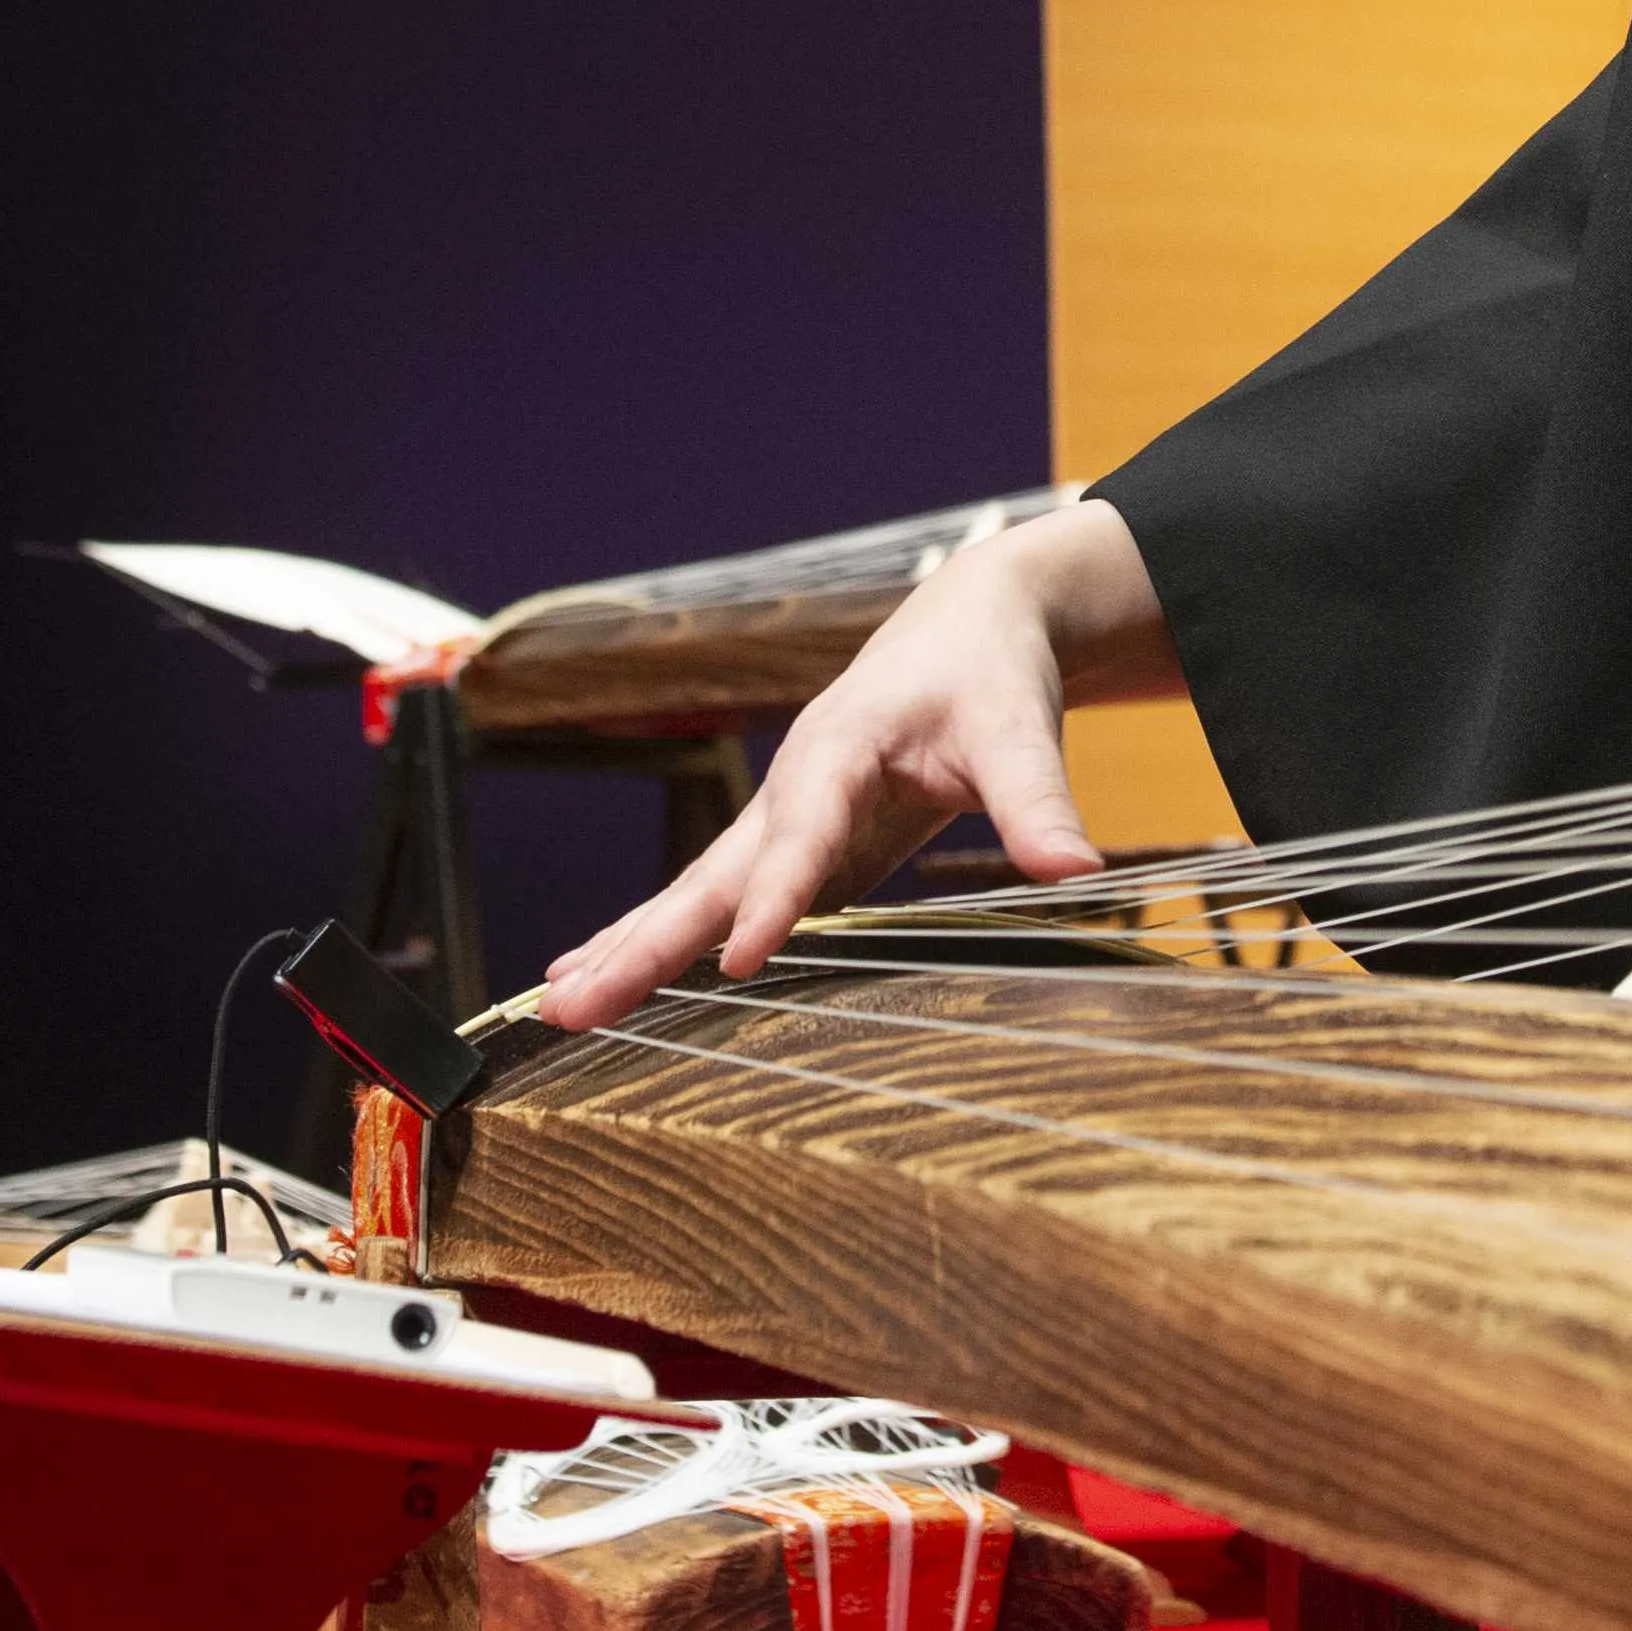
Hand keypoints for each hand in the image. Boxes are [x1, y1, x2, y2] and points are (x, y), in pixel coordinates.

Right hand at [538, 500, 1172, 1026]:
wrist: (964, 625)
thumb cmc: (987, 670)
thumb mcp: (1021, 725)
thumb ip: (1038, 798)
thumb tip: (1076, 870)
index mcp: (839, 748)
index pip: (802, 833)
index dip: (772, 897)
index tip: (737, 962)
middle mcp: (790, 787)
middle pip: (708, 874)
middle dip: (641, 942)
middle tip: (570, 1003)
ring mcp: (780, 819)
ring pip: (692, 890)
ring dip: (627, 948)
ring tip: (555, 1005)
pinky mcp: (791, 846)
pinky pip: (712, 900)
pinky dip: (655, 939)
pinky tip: (604, 976)